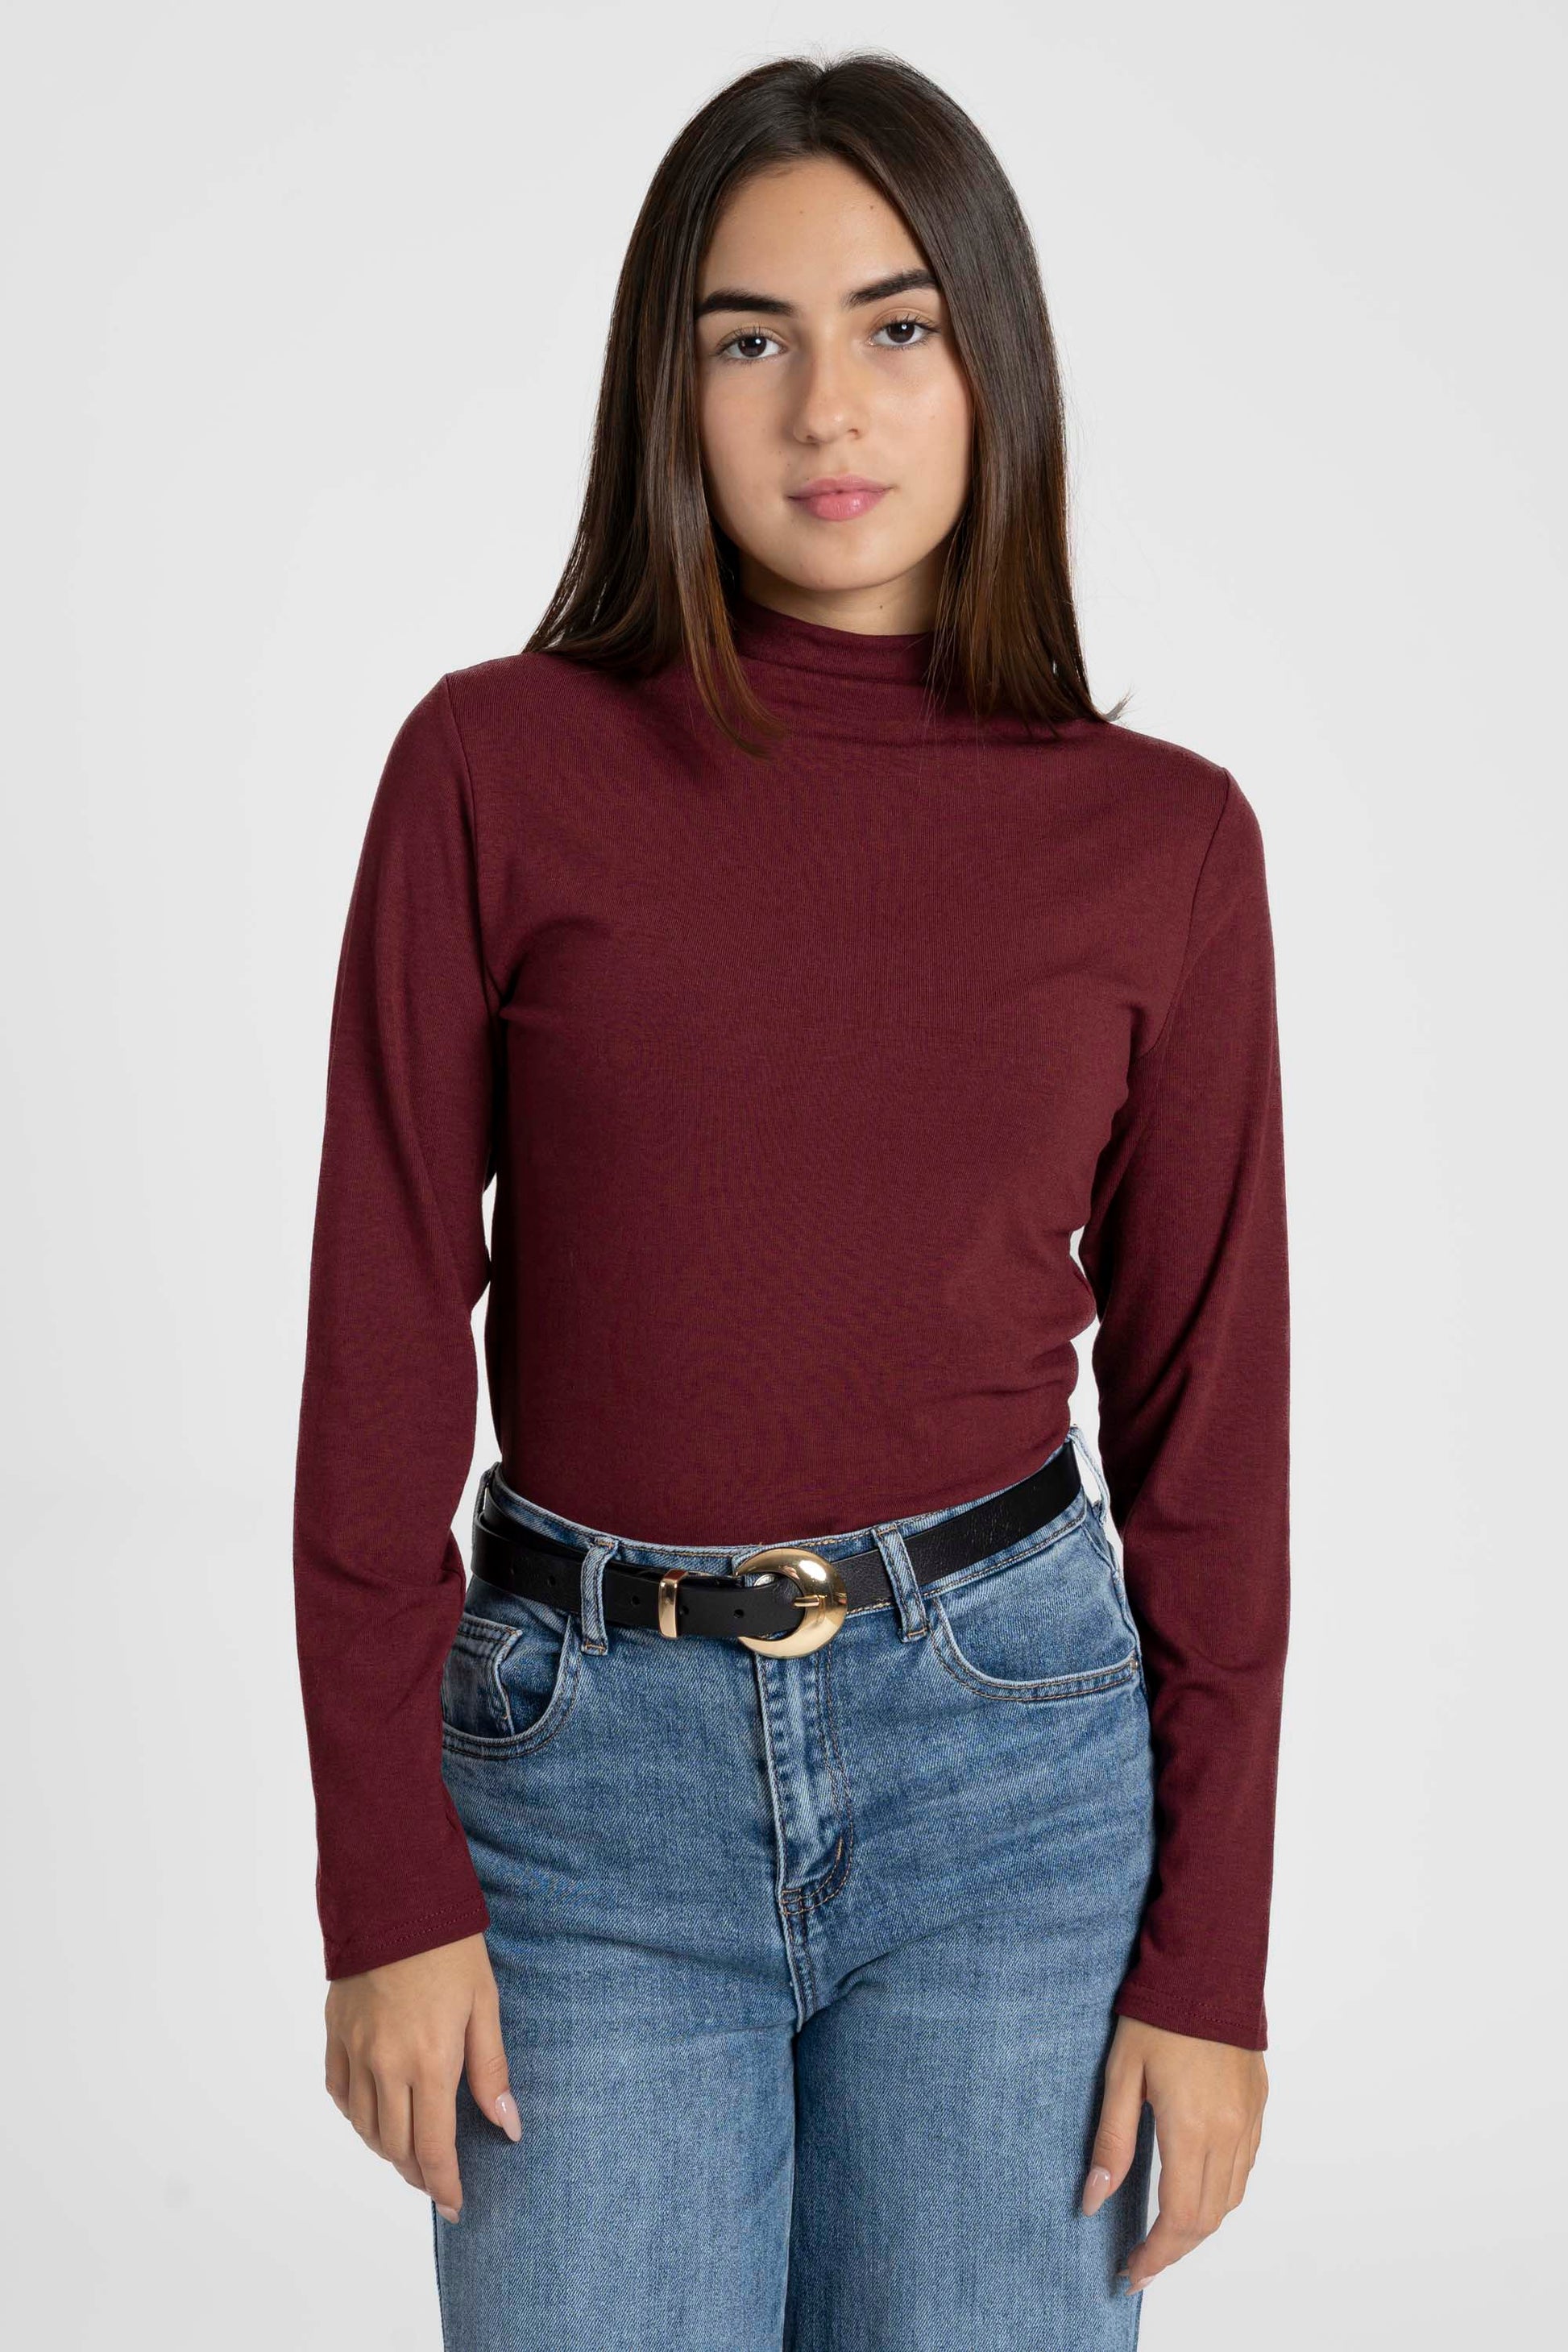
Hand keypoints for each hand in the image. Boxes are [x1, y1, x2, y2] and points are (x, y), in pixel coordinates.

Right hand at [324, 1933, 520, 2223]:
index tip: (456, 2206)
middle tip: (437, 2181)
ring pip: (365, 2128)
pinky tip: (375, 2114)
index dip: (444, 2186)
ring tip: (411, 2151)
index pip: (433, 2149)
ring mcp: (355, 2051)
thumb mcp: (484, 2004)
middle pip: (396, 2147)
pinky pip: (340, 2095)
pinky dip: (357, 2116)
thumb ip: (491, 2070)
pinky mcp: (335, 2035)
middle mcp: (386, 2066)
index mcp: (429, 2061)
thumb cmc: (449, 1946)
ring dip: (388, 2149)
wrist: (393, 1895)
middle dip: (418, 2173)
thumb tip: (508, 2126)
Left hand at [1080, 2014, 1266, 2291]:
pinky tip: (1195, 2189)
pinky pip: (1244, 2169)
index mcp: (1191, 2129)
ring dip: (1199, 2226)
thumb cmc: (1157, 2015)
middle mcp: (1229, 2134)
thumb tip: (1093, 2201)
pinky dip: (1221, 2194)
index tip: (1131, 2272)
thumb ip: (1110, 2142)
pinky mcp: (1258, 2107)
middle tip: (1141, 2262)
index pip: (1178, 2218)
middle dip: (1174, 2250)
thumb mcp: (1120, 2075)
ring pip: (1231, 2199)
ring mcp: (1249, 2122)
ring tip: (1164, 2235)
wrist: (1207, 1966)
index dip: (1156, 2255)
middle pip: (1207, 2219)